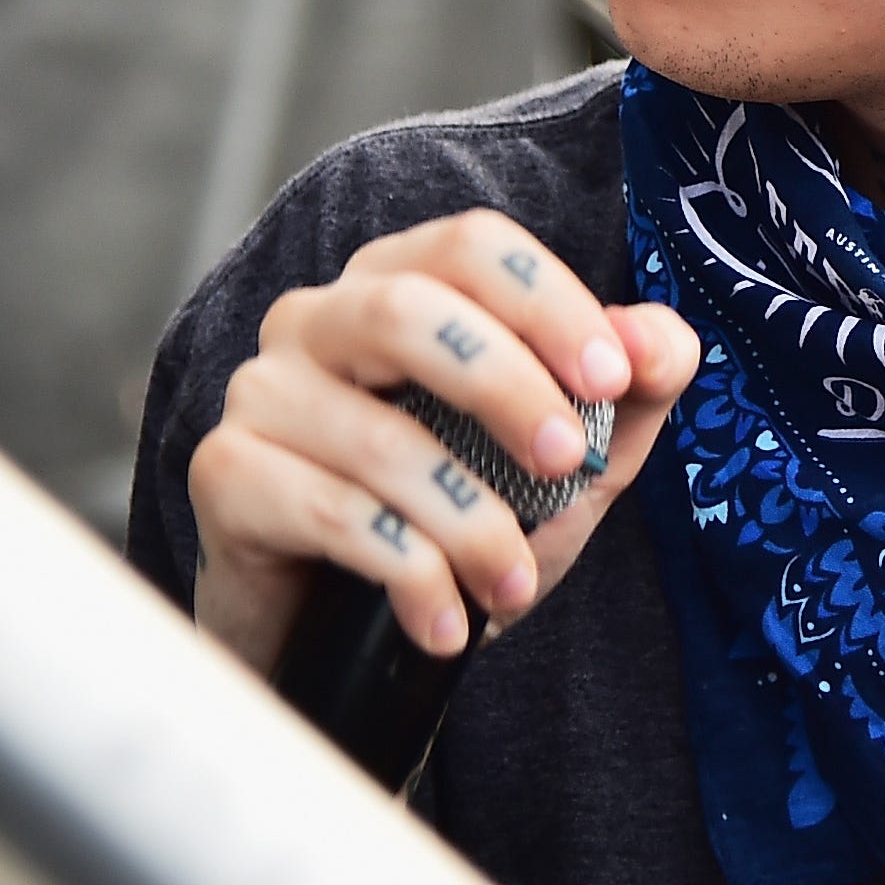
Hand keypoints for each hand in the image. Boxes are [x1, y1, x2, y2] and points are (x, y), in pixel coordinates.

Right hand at [189, 210, 697, 670]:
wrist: (349, 638)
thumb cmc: (459, 515)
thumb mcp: (571, 454)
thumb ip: (631, 386)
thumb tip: (660, 342)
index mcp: (399, 282)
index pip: (471, 246)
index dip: (549, 301)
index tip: (616, 379)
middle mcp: (316, 319)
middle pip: (406, 310)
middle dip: (507, 387)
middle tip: (572, 461)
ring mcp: (260, 393)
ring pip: (376, 434)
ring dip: (471, 519)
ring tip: (516, 583)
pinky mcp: (224, 475)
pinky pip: (330, 513)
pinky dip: (411, 574)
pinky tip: (450, 624)